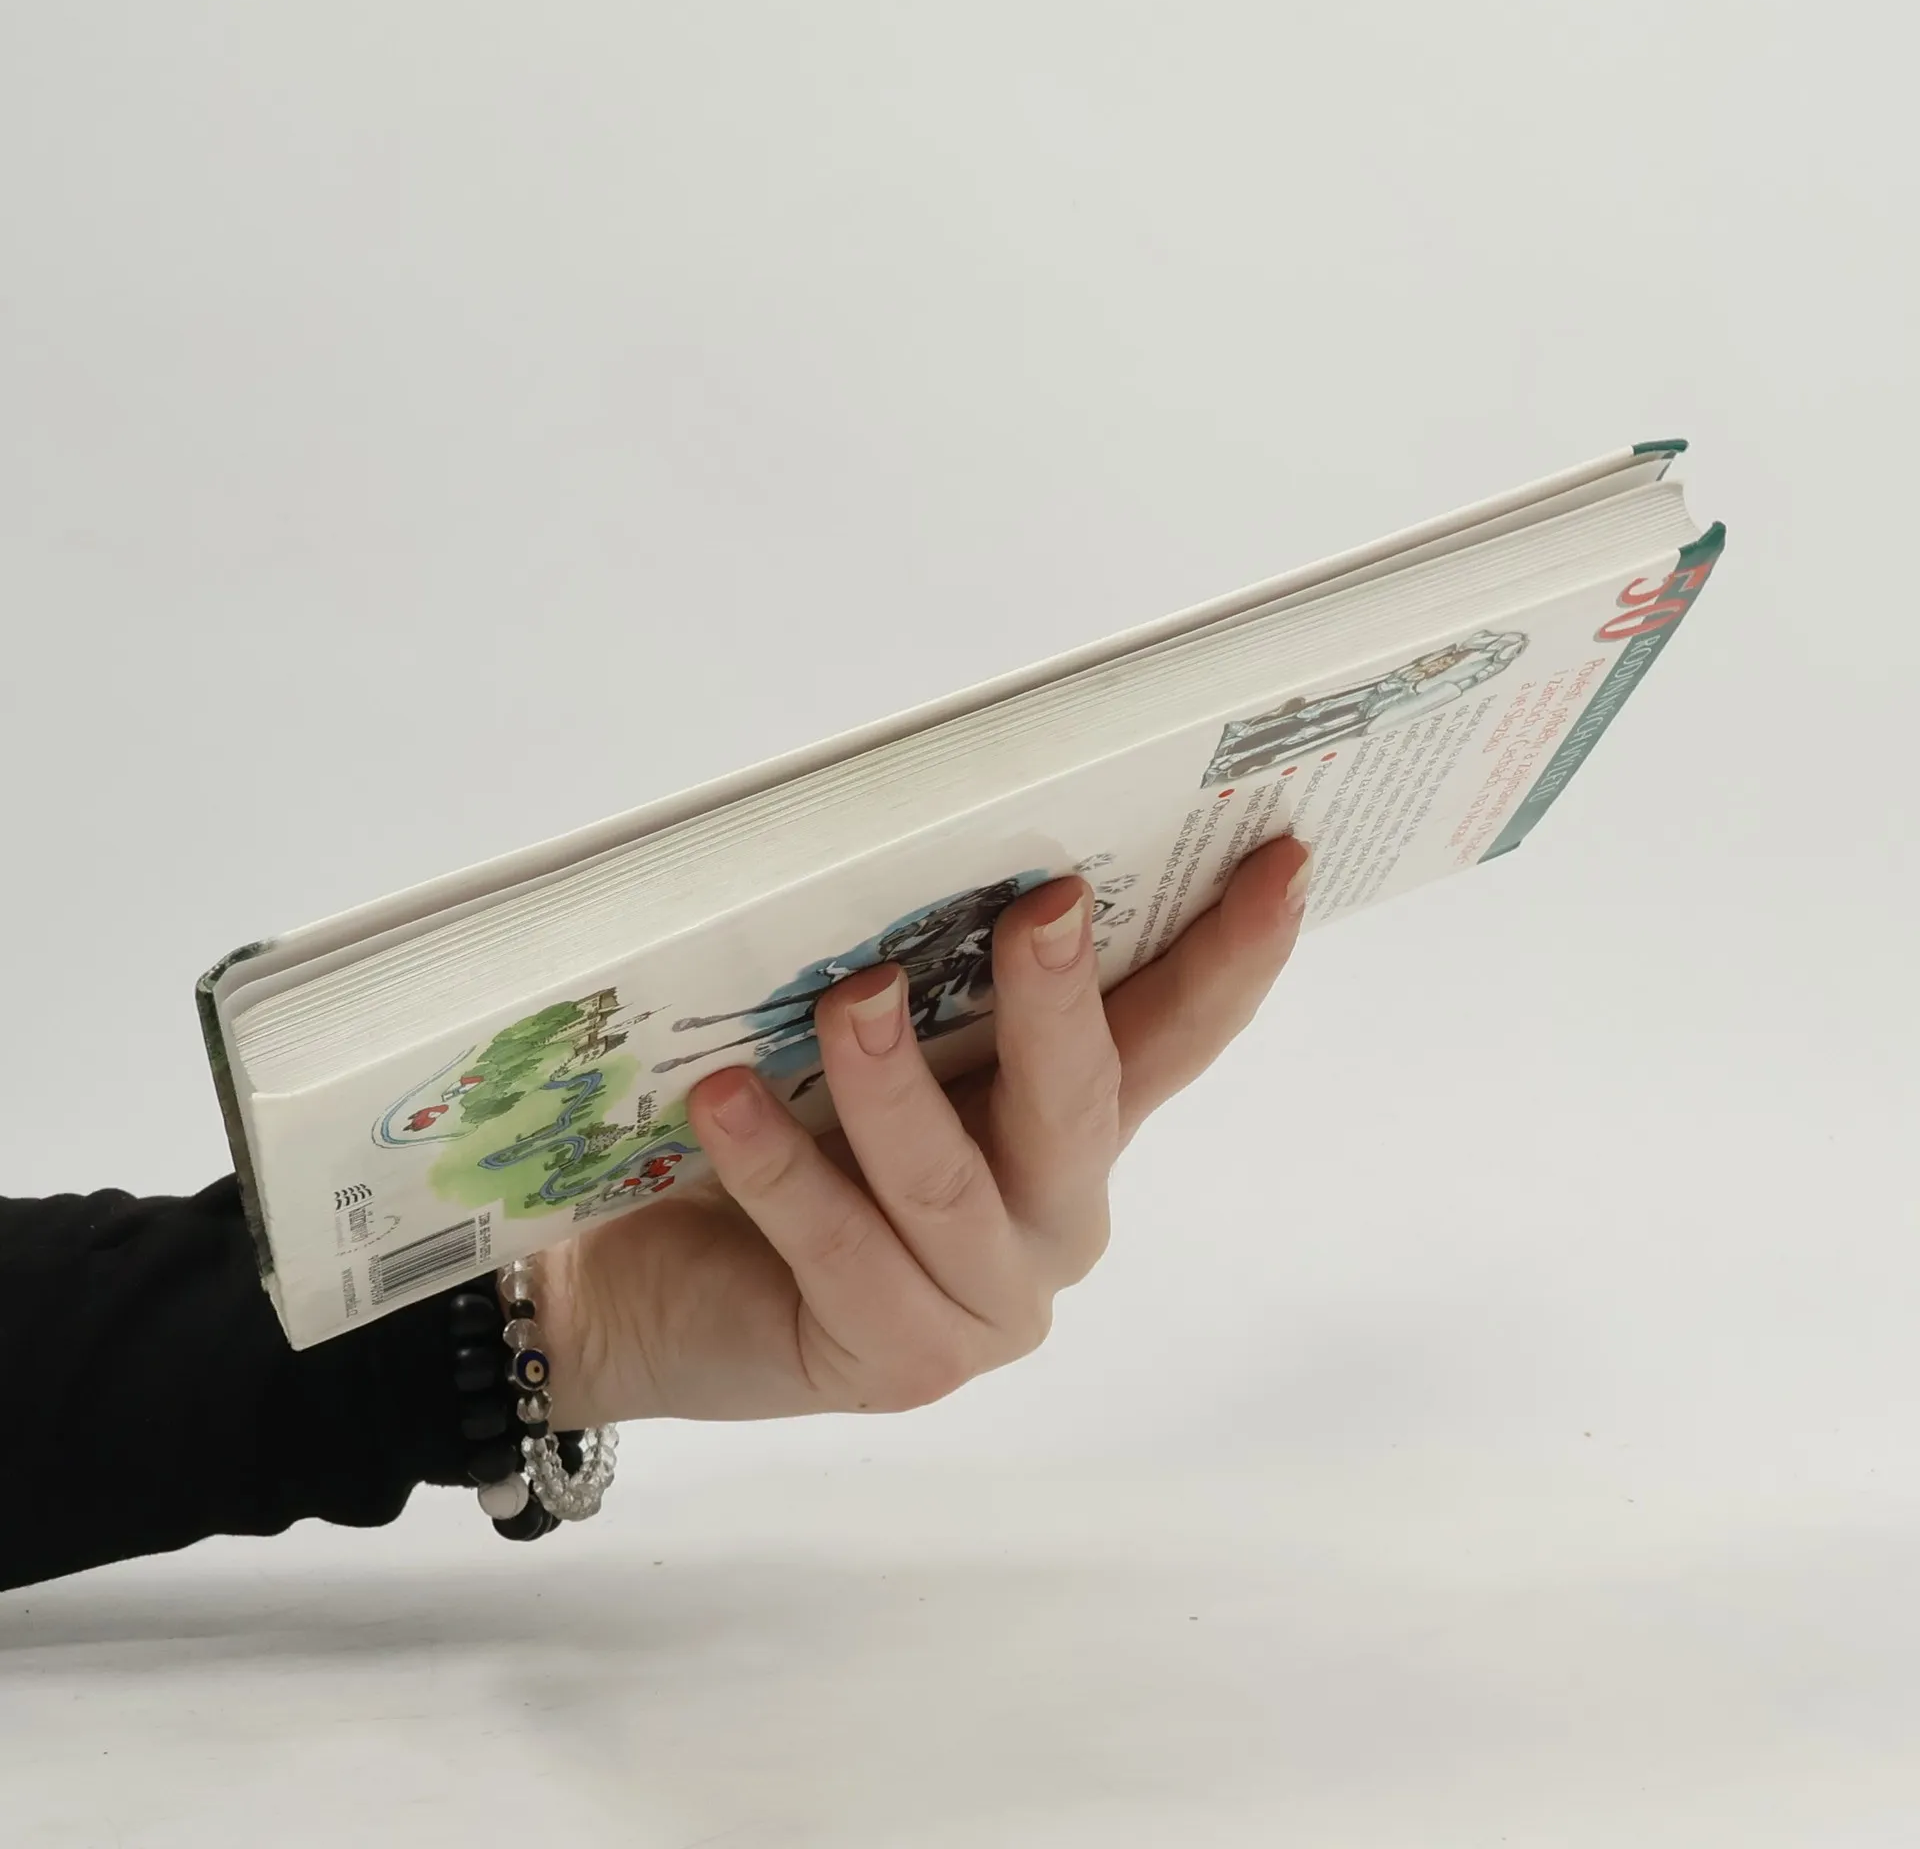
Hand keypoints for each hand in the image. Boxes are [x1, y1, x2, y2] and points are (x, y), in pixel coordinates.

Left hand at [540, 834, 1311, 1425]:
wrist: (660, 1288)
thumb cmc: (782, 1138)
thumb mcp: (870, 1050)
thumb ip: (926, 988)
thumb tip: (926, 849)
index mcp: (1068, 1126)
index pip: (1170, 1034)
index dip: (1232, 953)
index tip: (1282, 859)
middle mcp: (1052, 1214)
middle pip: (1082, 1103)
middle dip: (1062, 1000)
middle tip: (1044, 908)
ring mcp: (987, 1301)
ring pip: (948, 1183)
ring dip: (893, 1082)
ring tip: (849, 998)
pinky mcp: (901, 1358)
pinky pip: (841, 1248)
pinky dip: (781, 1169)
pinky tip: (726, 1103)